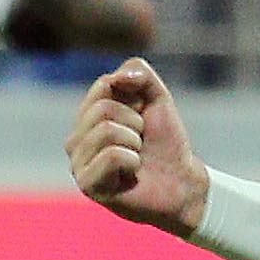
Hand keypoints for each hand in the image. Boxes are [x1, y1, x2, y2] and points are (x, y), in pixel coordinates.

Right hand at [66, 58, 208, 234]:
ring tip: (138, 157)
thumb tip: (116, 78)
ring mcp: (78, 162)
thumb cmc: (165, 143)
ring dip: (135, 142)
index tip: (144, 117)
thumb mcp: (158, 99)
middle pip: (103, 109)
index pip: (105, 85)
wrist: (183, 182)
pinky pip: (111, 156)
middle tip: (142, 142)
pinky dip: (132, 161)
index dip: (136, 99)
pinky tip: (132, 174)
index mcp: (88, 116)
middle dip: (136, 123)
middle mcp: (76, 138)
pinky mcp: (87, 185)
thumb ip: (140, 74)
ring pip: (106, 131)